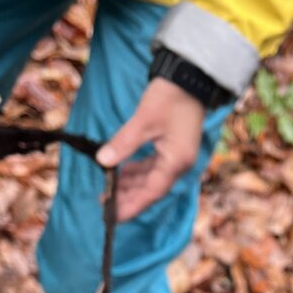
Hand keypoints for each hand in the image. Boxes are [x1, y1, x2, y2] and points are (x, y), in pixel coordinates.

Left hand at [96, 78, 204, 221]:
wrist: (189, 76)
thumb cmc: (170, 97)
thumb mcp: (143, 121)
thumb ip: (123, 143)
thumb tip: (102, 162)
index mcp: (176, 162)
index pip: (151, 192)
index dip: (131, 206)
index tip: (113, 217)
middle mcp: (178, 164)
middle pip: (150, 189)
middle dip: (128, 197)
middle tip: (104, 204)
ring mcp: (176, 157)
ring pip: (150, 179)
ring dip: (130, 185)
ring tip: (108, 190)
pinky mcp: (172, 148)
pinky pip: (152, 167)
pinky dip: (136, 171)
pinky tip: (120, 172)